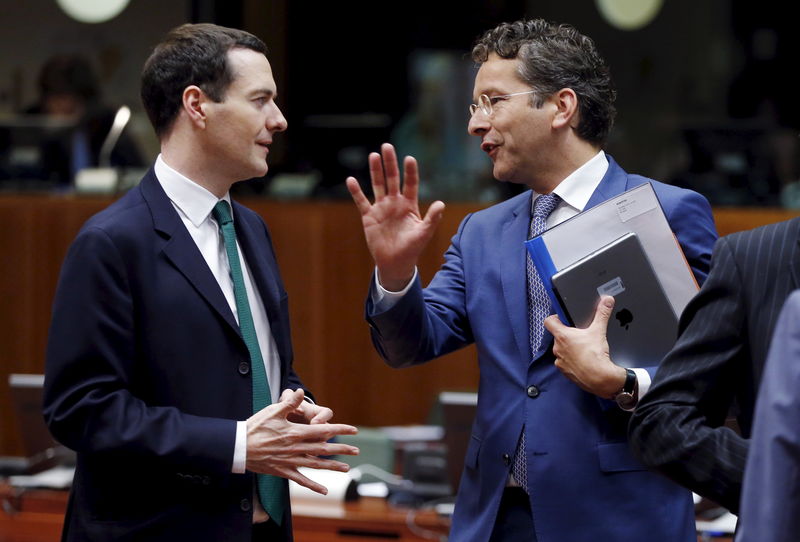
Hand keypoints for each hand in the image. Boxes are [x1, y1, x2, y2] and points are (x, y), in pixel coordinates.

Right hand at [246, 389, 358, 494]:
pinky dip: (314, 485)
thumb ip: (289, 403)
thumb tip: (301, 392)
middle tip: (356, 450)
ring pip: (316, 465)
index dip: (339, 429)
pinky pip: (301, 480)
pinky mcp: (283, 471)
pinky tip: (325, 490)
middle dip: (341, 449)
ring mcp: (290, 461)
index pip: (323, 430)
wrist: (238, 447)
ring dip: (333, 466)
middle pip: (323, 448)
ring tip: (347, 468)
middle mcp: (296, 448)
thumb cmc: (255, 427)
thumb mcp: (273, 411)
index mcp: (295, 433)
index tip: (354, 430)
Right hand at [346, 143, 444, 290]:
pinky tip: (351, 180)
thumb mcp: (424, 233)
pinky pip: (361, 201)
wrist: (395, 262)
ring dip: (375, 171)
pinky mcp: (369, 216)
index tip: (409, 158)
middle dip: (390, 163)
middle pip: (392, 179)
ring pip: (377, 185)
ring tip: (373, 155)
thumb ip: (432, 218)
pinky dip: (356, 191)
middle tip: (387, 146)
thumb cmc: (412, 248)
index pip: (410, 183)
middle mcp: (395, 202)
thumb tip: (441, 204)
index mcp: (409, 205)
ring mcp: (382, 208)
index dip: (410, 172)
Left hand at [543, 296, 626, 398]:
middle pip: (558, 336)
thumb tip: (607, 301)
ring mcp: (559, 360)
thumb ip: (602, 313)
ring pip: (561, 350)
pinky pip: (565, 362)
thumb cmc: (595, 356)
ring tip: (583, 349)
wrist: (599, 378)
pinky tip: (583, 360)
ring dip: (569, 348)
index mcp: (562, 336)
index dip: (555, 318)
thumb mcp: (599, 331)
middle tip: (580, 335)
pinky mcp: (564, 371)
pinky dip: (572, 360)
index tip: (562, 318)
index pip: (549, 321)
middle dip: (567, 334)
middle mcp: (557, 348)